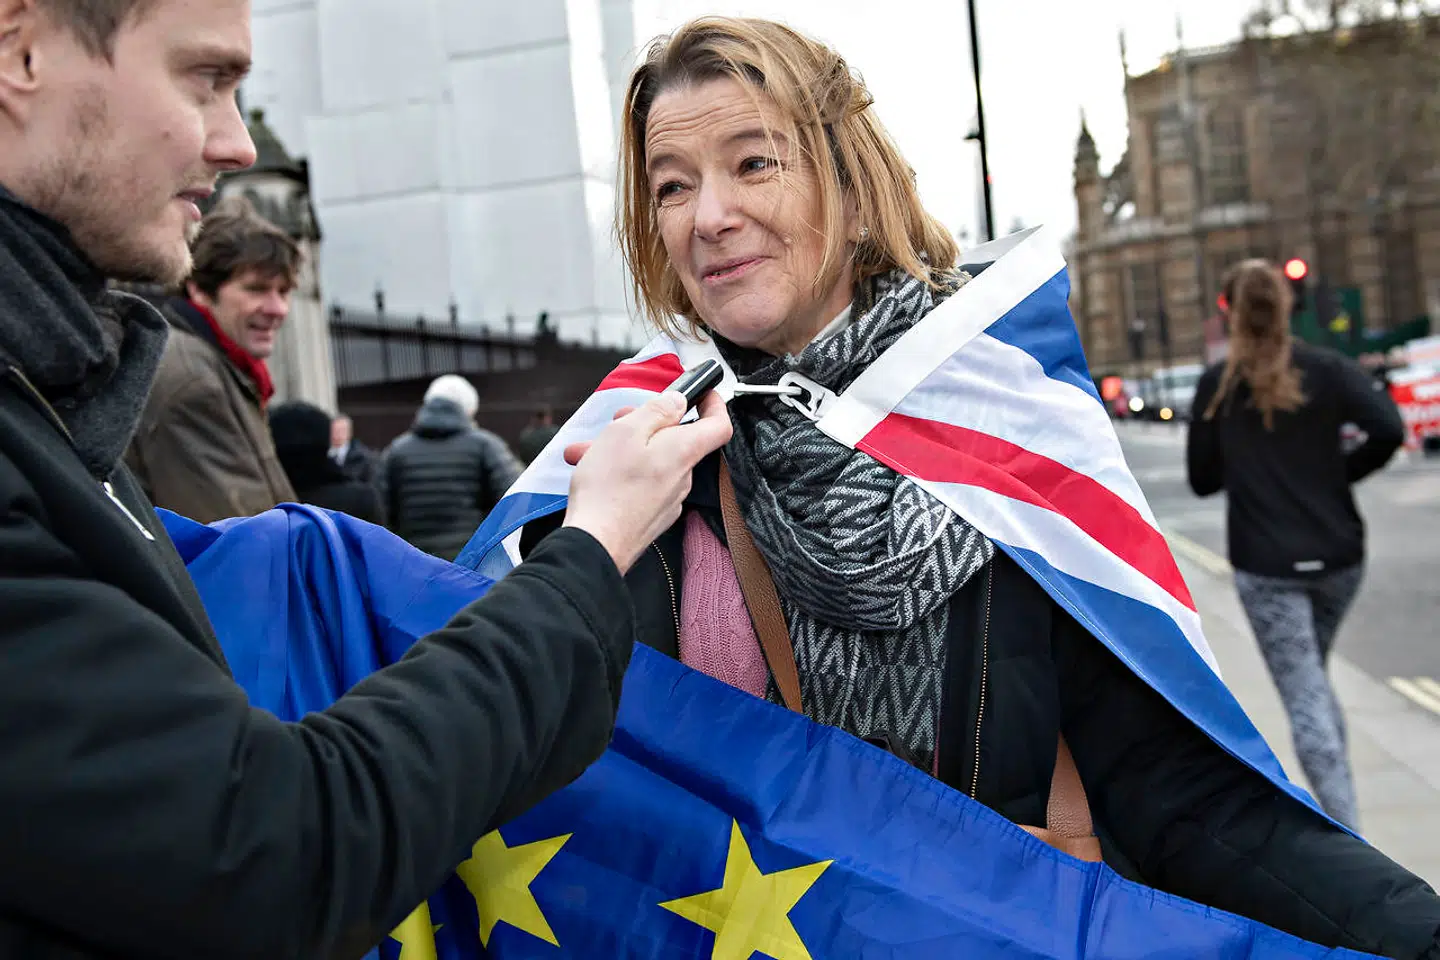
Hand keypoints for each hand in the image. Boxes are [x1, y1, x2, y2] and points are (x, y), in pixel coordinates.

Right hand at [562, 391, 731, 573]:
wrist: (595, 545)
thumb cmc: (608, 489)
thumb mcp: (626, 432)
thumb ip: (657, 411)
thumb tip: (678, 402)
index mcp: (683, 452)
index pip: (719, 426)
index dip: (714, 404)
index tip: (703, 393)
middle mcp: (683, 478)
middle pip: (675, 441)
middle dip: (646, 425)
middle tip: (618, 420)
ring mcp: (669, 500)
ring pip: (653, 461)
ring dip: (624, 449)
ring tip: (588, 449)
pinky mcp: (652, 516)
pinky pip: (643, 484)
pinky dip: (622, 473)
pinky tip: (593, 473)